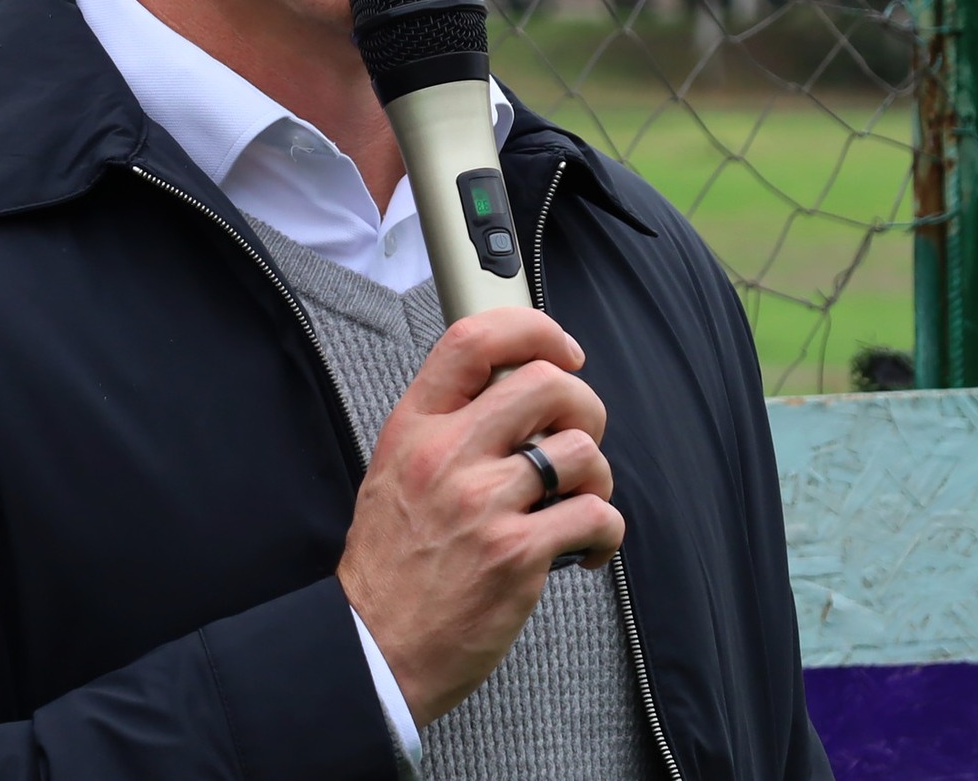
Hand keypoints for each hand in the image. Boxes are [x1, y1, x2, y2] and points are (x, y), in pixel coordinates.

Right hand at [335, 306, 624, 726]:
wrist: (372, 647)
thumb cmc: (390, 565)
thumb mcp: (395, 471)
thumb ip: (447, 427)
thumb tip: (518, 395)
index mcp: (415, 427)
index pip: (474, 340)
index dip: (535, 330)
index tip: (564, 350)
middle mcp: (447, 455)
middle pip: (546, 383)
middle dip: (584, 406)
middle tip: (578, 438)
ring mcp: (483, 503)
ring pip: (581, 449)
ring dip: (597, 477)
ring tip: (577, 504)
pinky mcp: (516, 554)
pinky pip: (596, 515)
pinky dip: (605, 532)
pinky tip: (584, 550)